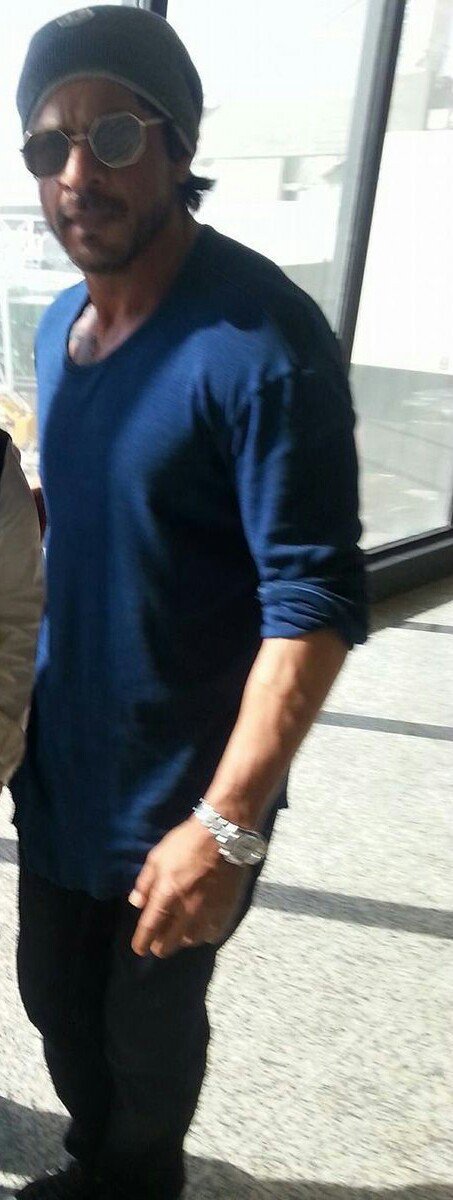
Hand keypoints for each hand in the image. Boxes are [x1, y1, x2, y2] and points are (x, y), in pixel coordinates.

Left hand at [129, 814, 247, 957]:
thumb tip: (136, 903)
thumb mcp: (157, 857)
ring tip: (179, 932)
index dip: (142, 943)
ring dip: (181, 939)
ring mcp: (208, 914)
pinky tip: (201, 927)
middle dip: (160, 946)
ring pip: (190, 942)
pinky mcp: (225, 912)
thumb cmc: (186, 843)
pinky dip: (203, 935)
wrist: (224, 835)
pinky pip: (211, 935)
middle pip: (170, 944)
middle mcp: (186, 911)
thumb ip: (145, 883)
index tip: (139, 949)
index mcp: (166, 896)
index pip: (149, 930)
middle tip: (159, 940)